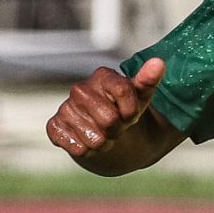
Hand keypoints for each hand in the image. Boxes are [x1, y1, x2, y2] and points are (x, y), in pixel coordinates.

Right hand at [46, 58, 166, 161]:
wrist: (104, 131)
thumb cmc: (123, 110)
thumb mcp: (140, 97)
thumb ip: (148, 80)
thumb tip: (158, 63)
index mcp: (102, 76)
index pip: (123, 91)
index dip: (131, 111)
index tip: (131, 114)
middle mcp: (80, 89)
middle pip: (109, 118)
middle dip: (117, 129)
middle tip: (115, 127)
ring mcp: (65, 108)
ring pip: (94, 137)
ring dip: (103, 143)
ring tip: (102, 135)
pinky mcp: (54, 127)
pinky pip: (76, 146)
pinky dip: (86, 150)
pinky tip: (86, 142)